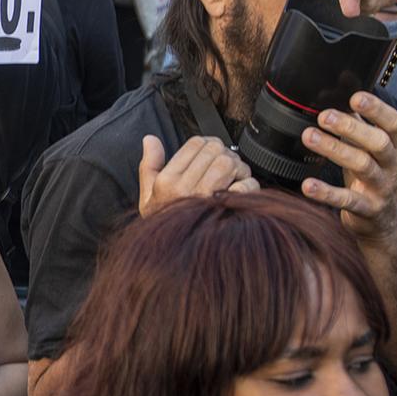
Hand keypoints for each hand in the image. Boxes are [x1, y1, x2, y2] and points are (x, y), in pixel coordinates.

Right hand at [137, 135, 258, 216]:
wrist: (172, 256)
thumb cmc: (165, 224)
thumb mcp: (148, 196)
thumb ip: (149, 166)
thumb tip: (150, 139)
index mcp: (167, 181)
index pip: (196, 143)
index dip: (209, 142)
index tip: (212, 151)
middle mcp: (185, 188)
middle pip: (216, 150)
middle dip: (225, 153)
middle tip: (226, 165)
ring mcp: (206, 200)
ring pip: (230, 163)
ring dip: (239, 167)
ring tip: (235, 177)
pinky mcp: (225, 211)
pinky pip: (245, 186)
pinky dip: (249, 185)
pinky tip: (241, 191)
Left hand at [299, 92, 396, 247]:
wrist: (388, 223)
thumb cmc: (373, 176)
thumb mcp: (368, 148)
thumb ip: (357, 118)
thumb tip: (343, 80)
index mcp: (393, 147)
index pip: (393, 123)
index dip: (376, 109)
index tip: (355, 96)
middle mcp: (391, 166)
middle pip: (379, 142)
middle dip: (352, 127)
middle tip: (323, 116)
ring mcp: (381, 189)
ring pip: (363, 167)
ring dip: (335, 150)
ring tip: (308, 137)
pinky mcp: (368, 211)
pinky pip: (348, 201)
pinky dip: (326, 193)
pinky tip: (307, 185)